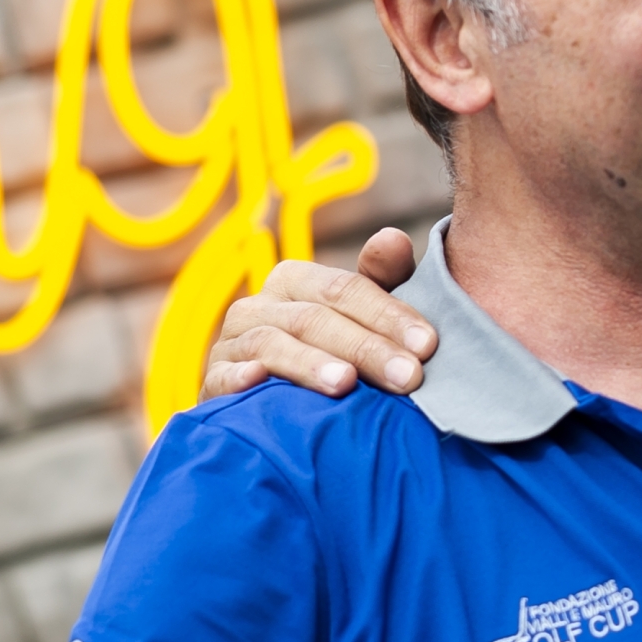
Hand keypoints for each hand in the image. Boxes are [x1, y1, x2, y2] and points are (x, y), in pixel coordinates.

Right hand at [201, 228, 433, 400]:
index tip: (428, 345)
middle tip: (409, 377)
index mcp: (296, 280)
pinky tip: (259, 382)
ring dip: (310, 364)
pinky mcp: (212, 383)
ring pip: (271, 344)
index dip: (389, 314)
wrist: (273, 403)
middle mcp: (258, 305)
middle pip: (315, 319)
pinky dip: (239, 377)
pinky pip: (223, 376)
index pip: (345, 289)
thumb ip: (383, 279)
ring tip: (346, 383)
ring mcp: (231, 344)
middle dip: (366, 348)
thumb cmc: (335, 352)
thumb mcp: (363, 316)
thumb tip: (392, 238)